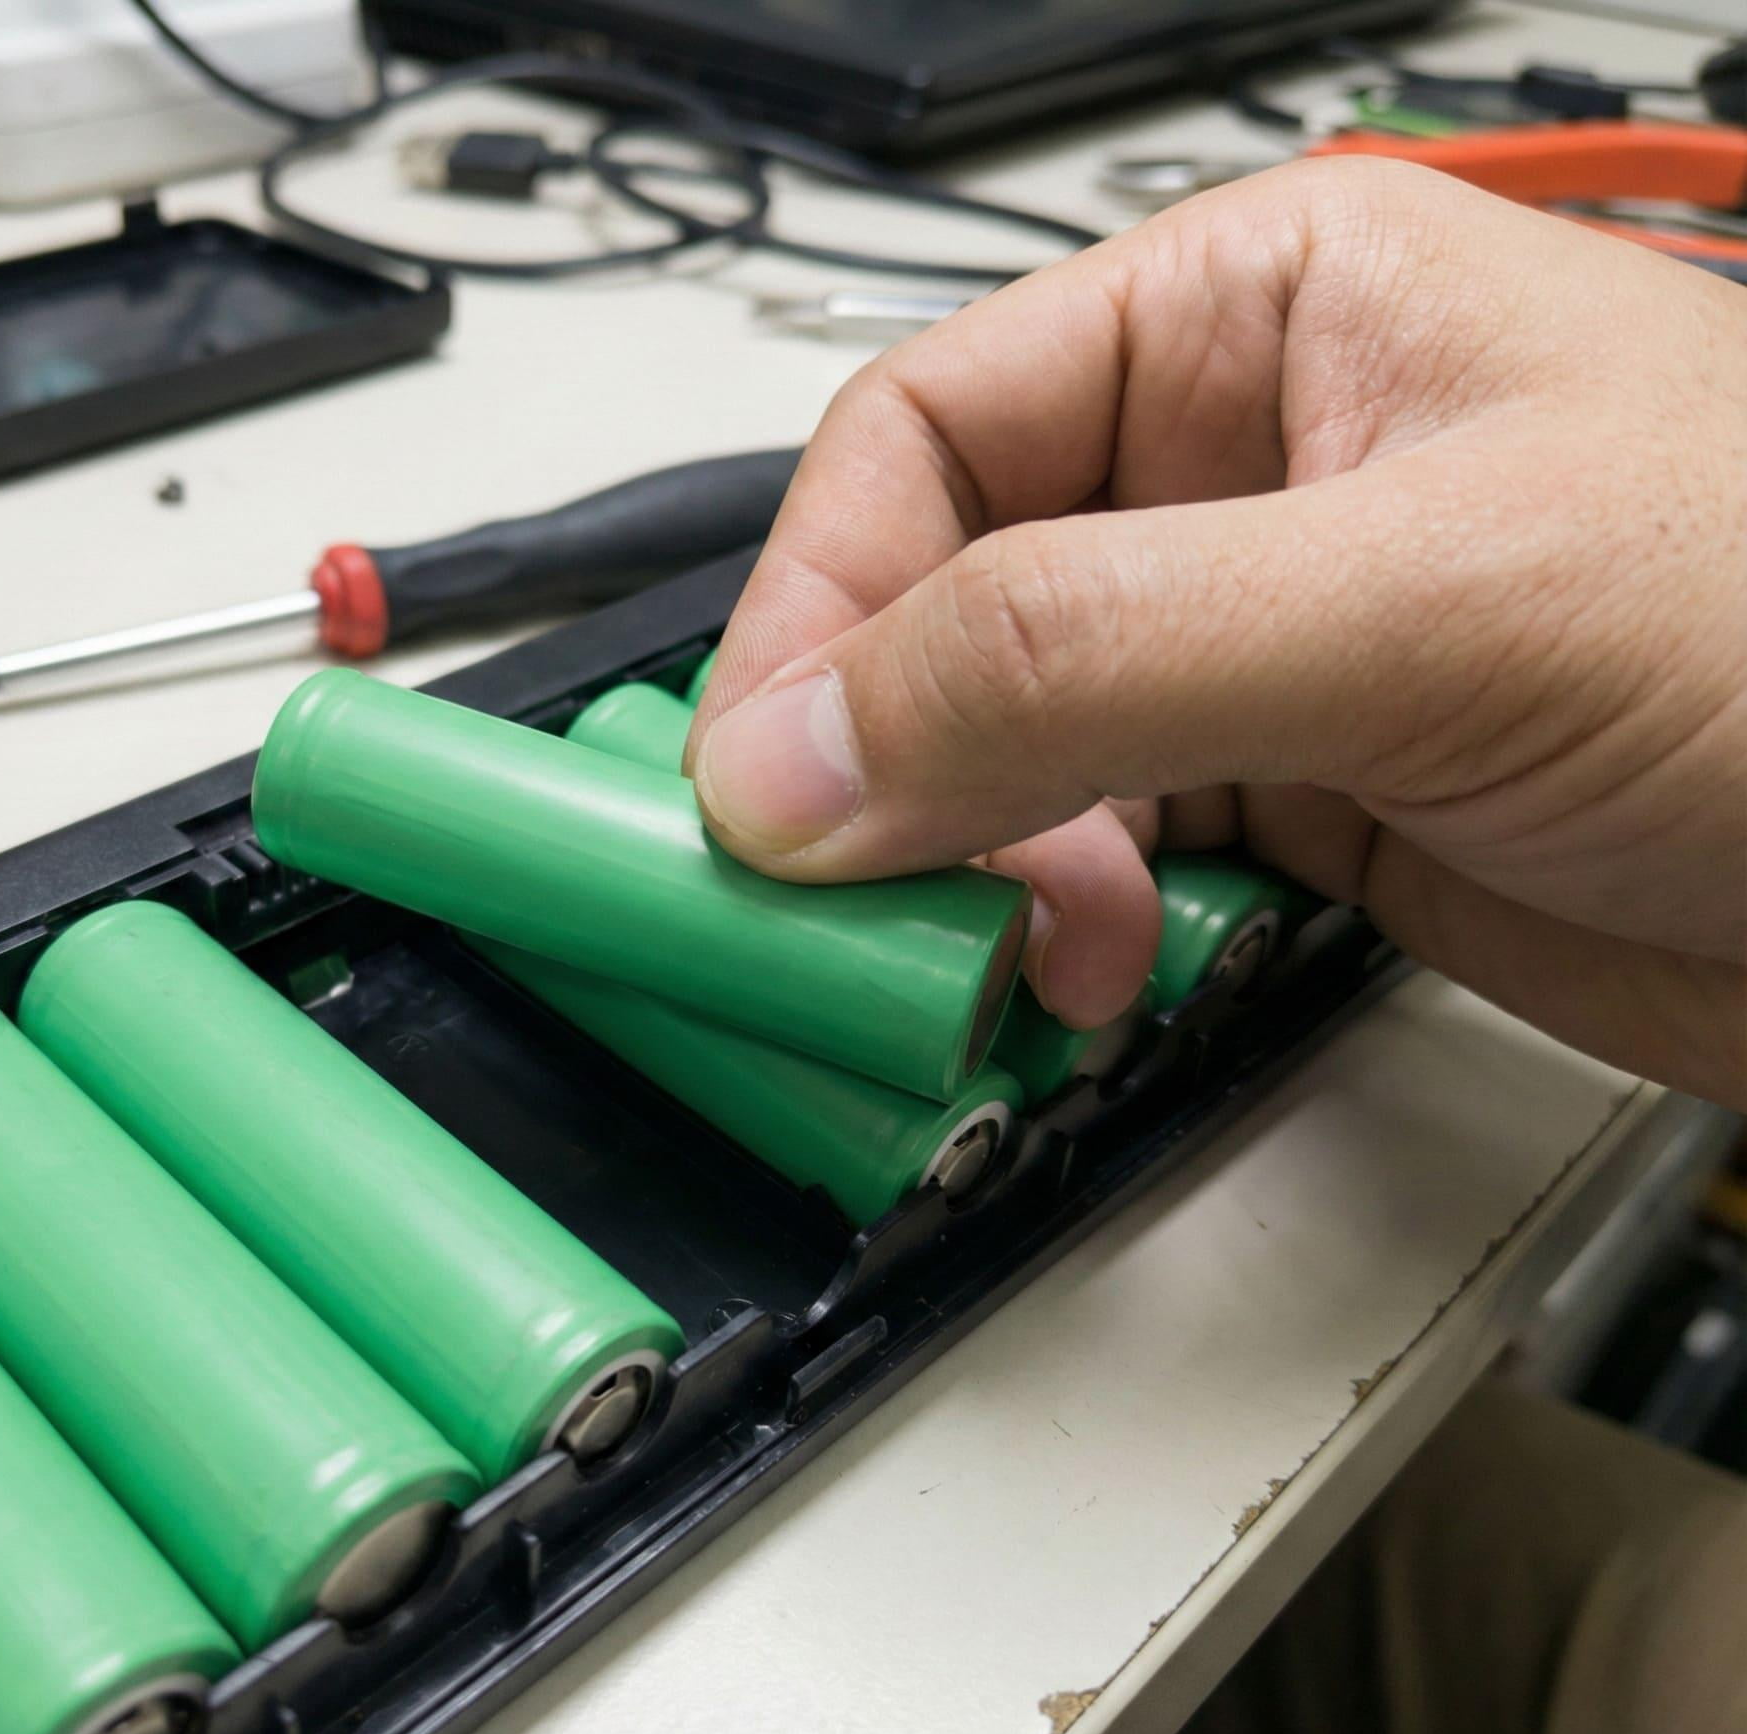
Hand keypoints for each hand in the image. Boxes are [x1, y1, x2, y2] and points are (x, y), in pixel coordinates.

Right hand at [687, 159, 1746, 1105]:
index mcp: (1256, 311)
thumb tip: (806, 749)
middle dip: (889, 761)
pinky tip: (1084, 971)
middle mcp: (1231, 471)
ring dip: (967, 864)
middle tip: (862, 902)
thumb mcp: (1418, 599)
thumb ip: (1079, 656)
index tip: (766, 782)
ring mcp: (1253, 645)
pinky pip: (1083, 850)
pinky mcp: (1288, 797)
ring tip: (1026, 953)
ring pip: (992, 745)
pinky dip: (1048, 924)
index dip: (821, 609)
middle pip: (936, 601)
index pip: (928, 435)